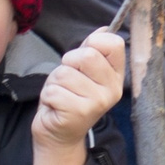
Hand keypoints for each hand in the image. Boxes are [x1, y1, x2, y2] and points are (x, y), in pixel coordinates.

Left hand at [31, 28, 126, 164]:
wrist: (58, 136)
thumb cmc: (68, 100)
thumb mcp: (81, 73)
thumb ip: (91, 50)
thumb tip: (104, 29)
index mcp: (116, 76)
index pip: (113, 43)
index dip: (92, 43)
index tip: (82, 60)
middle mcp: (112, 89)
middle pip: (86, 55)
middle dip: (67, 65)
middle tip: (67, 81)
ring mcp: (98, 102)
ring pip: (65, 73)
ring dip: (54, 83)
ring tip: (61, 96)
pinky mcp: (80, 112)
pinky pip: (54, 90)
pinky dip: (48, 97)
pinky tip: (56, 107)